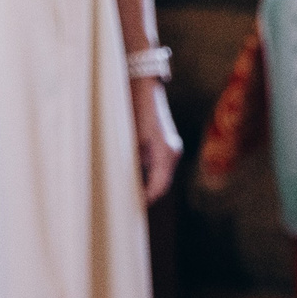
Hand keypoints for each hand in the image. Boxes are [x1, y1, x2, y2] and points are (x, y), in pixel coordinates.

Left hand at [131, 78, 181, 204]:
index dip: (143, 200)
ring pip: (161, 175)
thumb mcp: (128, 140)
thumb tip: (125, 187)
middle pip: (161, 184)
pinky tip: (133, 176)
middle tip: (124, 207)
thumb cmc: (132, 111)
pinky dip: (149, 175)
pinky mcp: (167, 143)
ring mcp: (172, 147)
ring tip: (125, 193)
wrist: (143, 87)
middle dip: (146, 195)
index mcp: (165, 152)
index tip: (127, 211)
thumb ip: (130, 164)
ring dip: (147, 185)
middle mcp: (172, 151)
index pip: (157, 187)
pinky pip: (160, 166)